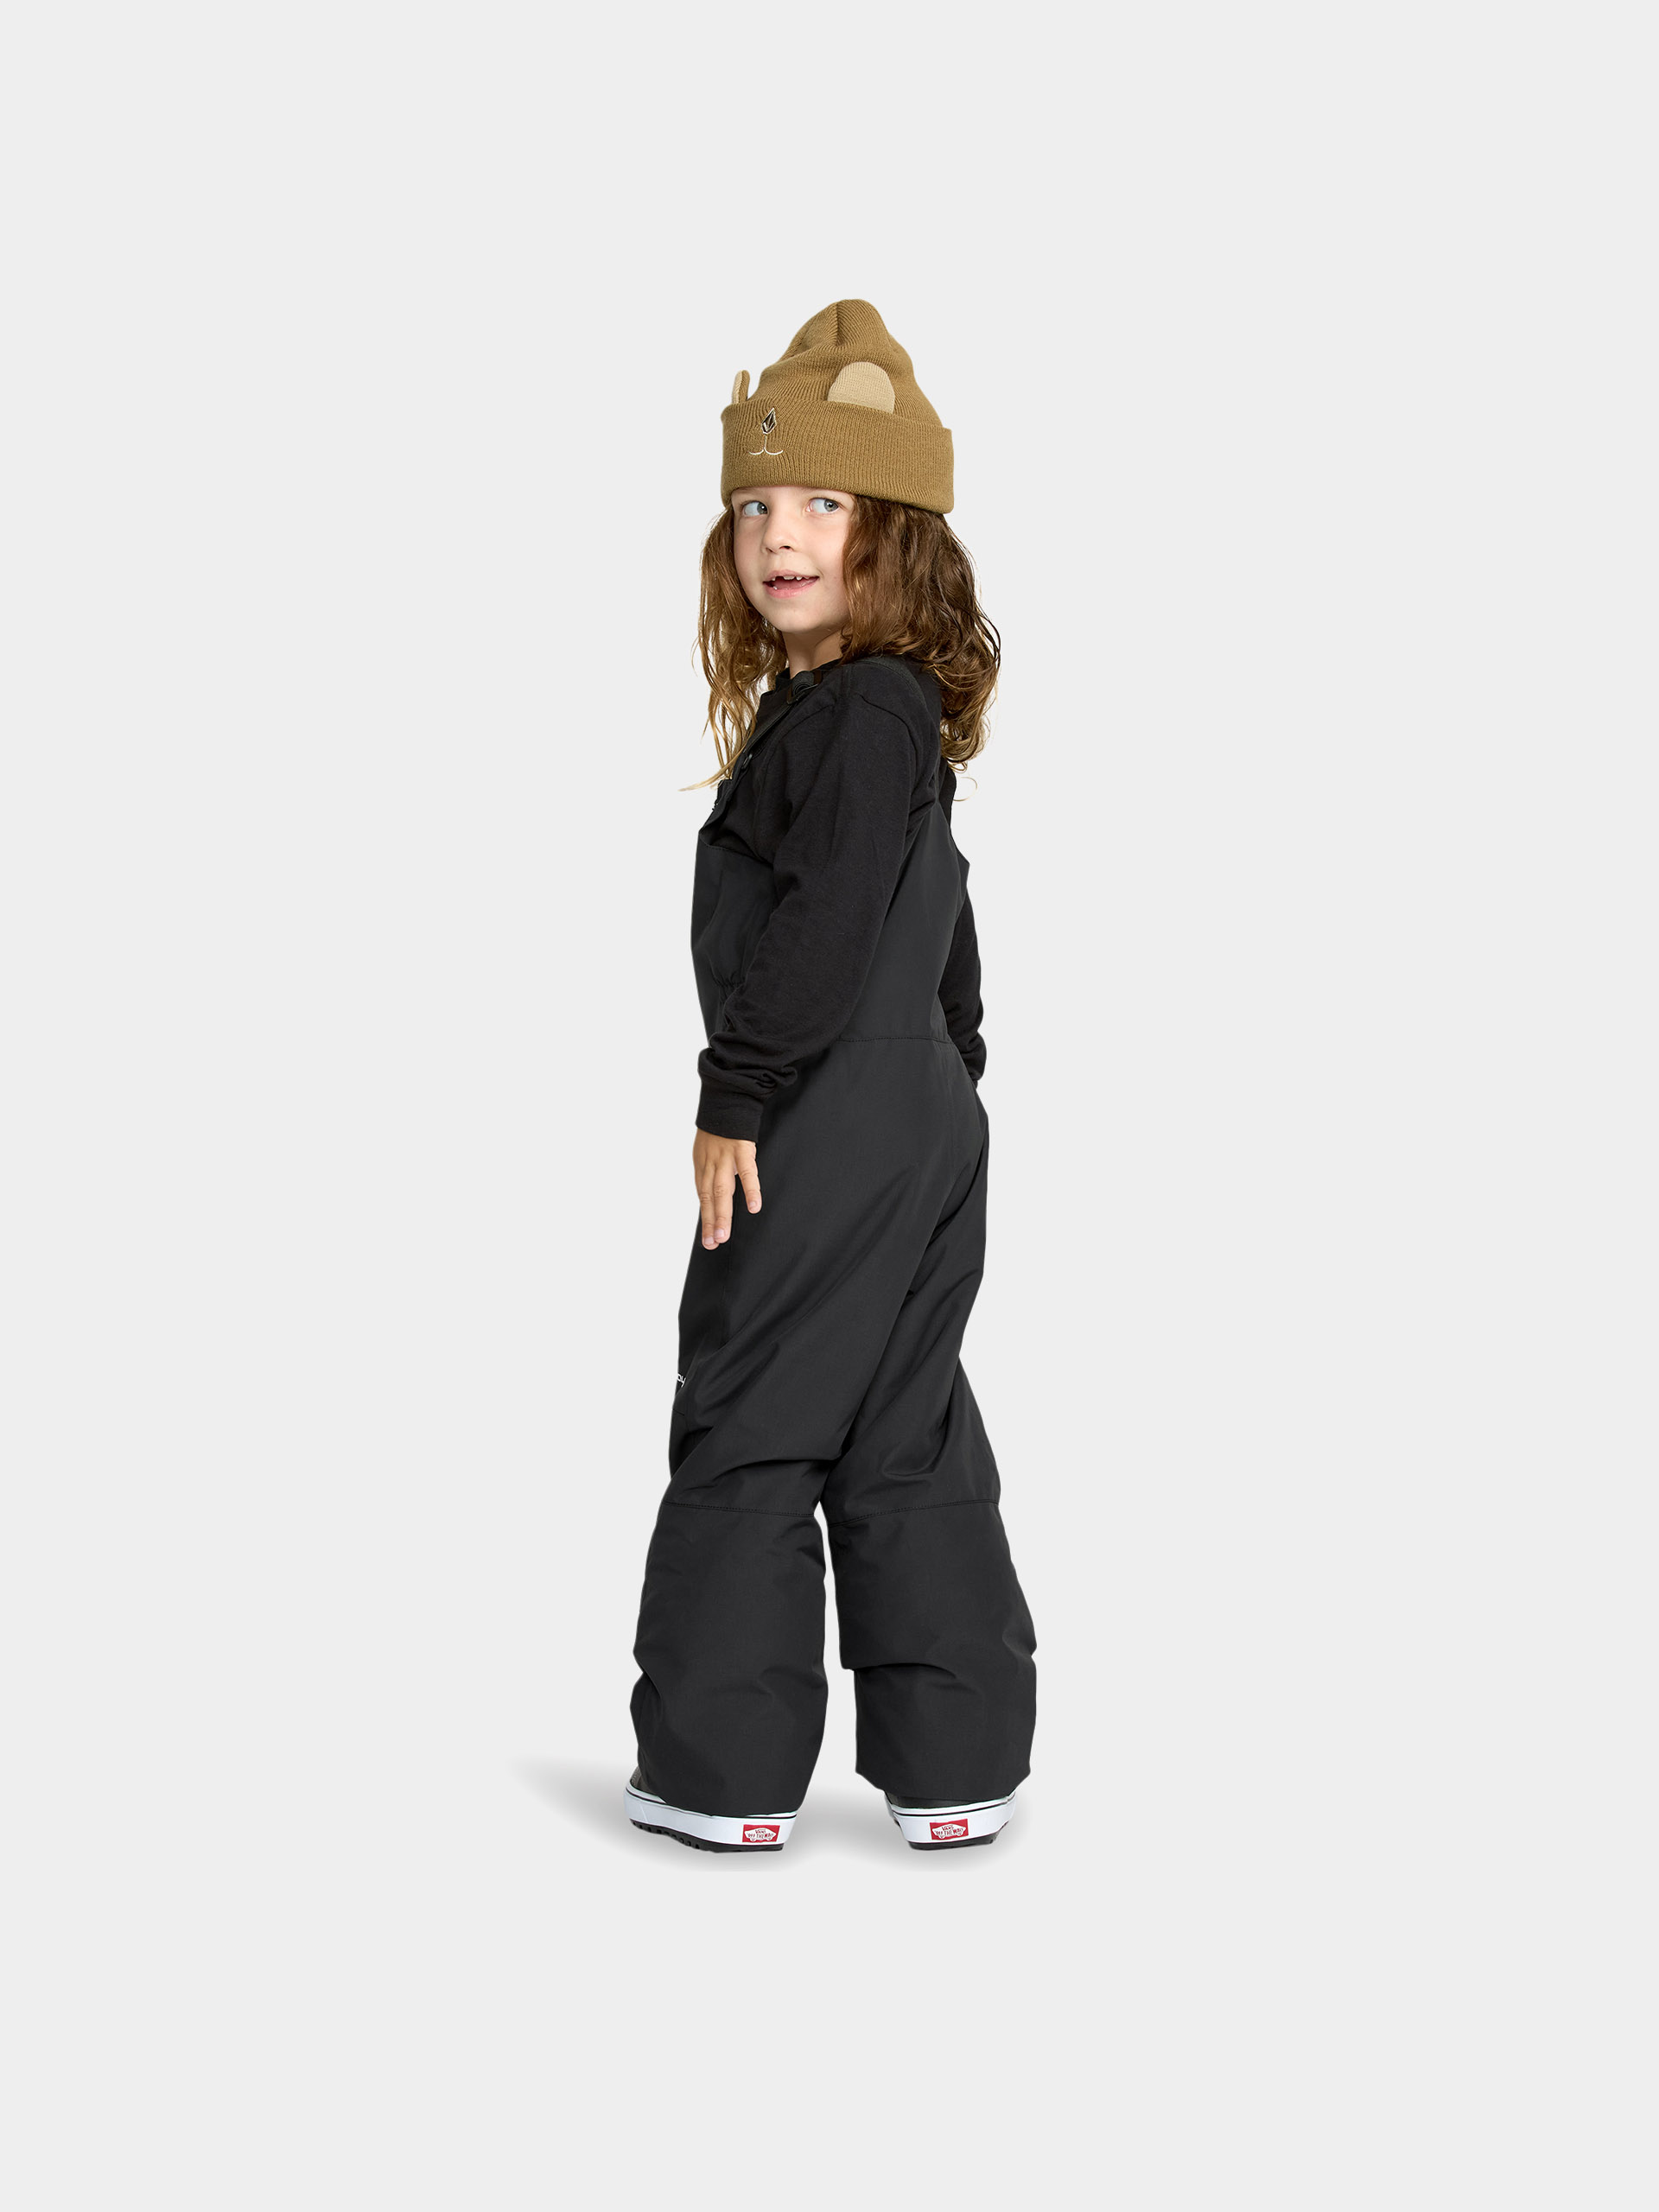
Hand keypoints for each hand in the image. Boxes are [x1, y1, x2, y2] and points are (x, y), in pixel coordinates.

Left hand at [693, 1130, 761, 1248]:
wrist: (726, 1099)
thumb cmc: (719, 1127)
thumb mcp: (707, 1150)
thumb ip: (711, 1172)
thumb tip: (714, 1194)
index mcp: (703, 1166)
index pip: (703, 1197)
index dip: (706, 1219)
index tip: (708, 1240)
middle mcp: (710, 1164)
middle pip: (710, 1198)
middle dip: (711, 1222)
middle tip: (712, 1244)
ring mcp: (725, 1157)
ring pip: (722, 1190)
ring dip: (723, 1214)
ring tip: (724, 1235)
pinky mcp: (742, 1149)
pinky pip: (747, 1172)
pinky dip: (750, 1190)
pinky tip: (754, 1207)